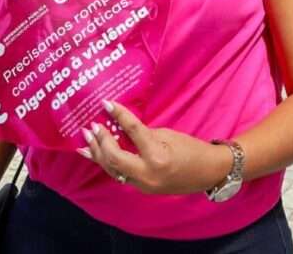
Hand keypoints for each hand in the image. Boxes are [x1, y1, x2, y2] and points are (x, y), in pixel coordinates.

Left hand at [77, 101, 231, 194]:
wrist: (208, 173)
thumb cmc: (191, 150)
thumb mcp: (168, 135)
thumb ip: (143, 134)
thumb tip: (122, 128)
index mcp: (157, 156)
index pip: (133, 131)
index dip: (119, 115)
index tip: (106, 103)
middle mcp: (147, 174)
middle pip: (114, 158)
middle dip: (101, 142)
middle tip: (92, 126)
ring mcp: (143, 185)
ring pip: (112, 170)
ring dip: (97, 154)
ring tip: (85, 140)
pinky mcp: (141, 189)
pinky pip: (119, 175)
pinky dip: (106, 164)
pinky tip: (94, 155)